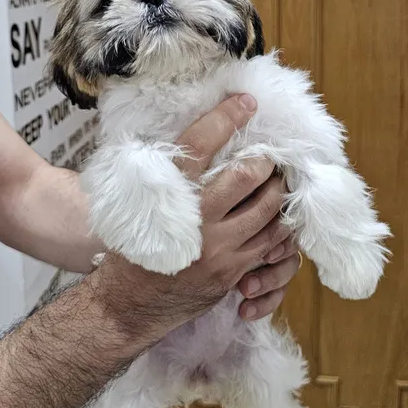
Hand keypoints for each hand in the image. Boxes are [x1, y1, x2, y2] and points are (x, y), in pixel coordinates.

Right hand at [92, 94, 297, 352]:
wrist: (127, 305)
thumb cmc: (131, 250)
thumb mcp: (138, 207)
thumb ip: (166, 178)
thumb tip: (196, 143)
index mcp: (169, 196)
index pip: (200, 143)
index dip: (226, 117)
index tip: (246, 102)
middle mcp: (199, 221)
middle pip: (249, 175)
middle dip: (266, 161)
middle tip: (269, 155)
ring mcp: (221, 250)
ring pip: (270, 210)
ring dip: (278, 191)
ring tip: (278, 181)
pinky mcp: (233, 272)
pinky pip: (272, 244)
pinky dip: (280, 226)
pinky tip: (278, 216)